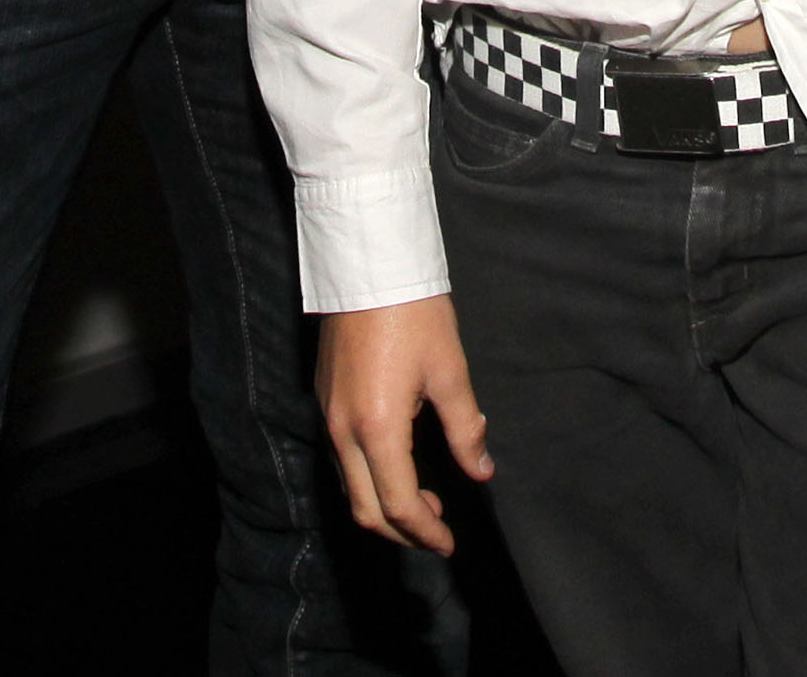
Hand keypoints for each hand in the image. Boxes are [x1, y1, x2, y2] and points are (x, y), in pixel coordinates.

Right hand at [316, 297, 493, 552]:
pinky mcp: (324, 400)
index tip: (448, 543)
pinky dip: (368, 479)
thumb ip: (466, 428)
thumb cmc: (415, 313)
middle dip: (401, 532)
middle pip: (365, 508)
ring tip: (423, 501)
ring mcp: (328, 416)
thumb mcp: (450, 371)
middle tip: (435, 532)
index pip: (397, 505)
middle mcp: (344, 431)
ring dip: (384, 506)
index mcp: (378, 428)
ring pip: (349, 487)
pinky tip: (397, 465)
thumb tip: (482, 471)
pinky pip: (341, 459)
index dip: (424, 532)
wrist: (369, 264)